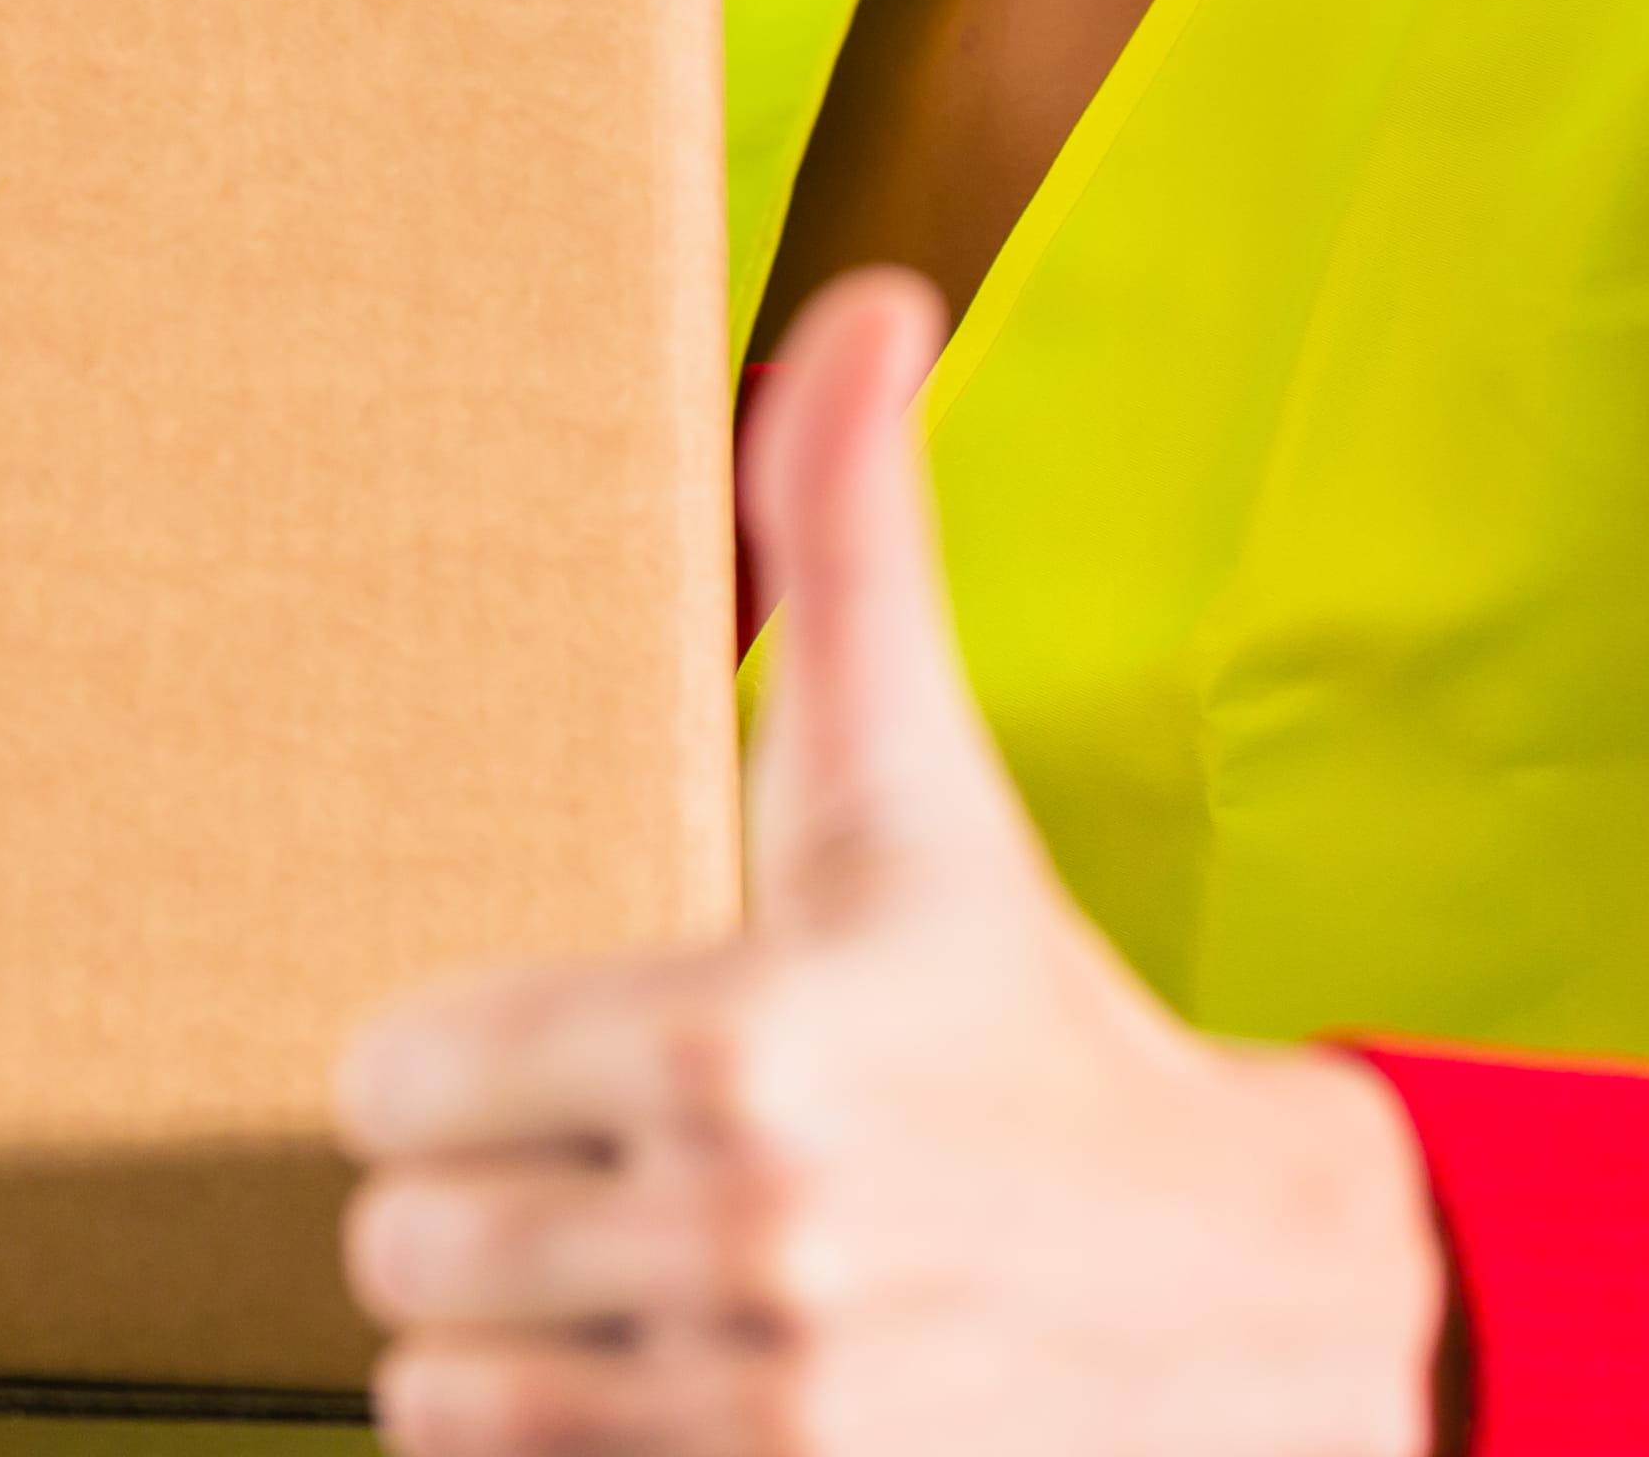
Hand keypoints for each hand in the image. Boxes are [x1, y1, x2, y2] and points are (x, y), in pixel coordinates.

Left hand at [336, 269, 1452, 1456]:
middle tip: (610, 1165)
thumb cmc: (1031, 1017)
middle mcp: (748, 1237)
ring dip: (515, 1349)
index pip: (393, 1079)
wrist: (1254, 1296)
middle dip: (486, 1206)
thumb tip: (862, 302)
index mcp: (743, 1039)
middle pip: (405, 1244)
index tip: (559, 1053)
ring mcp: (761, 1415)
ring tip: (635, 1278)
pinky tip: (669, 1387)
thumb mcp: (921, 784)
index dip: (453, 1063)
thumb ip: (850, 536)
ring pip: (442, 1395)